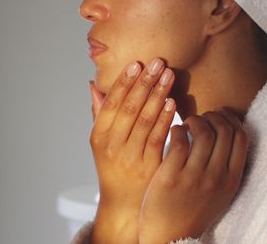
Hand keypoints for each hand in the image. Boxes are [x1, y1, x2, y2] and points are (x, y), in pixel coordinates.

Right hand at [89, 58, 176, 243]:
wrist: (124, 205)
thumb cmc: (113, 168)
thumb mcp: (101, 142)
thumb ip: (99, 113)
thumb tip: (92, 85)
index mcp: (99, 137)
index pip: (111, 104)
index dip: (124, 82)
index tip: (136, 64)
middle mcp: (112, 146)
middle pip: (129, 108)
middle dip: (144, 83)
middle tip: (157, 62)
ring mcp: (130, 157)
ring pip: (145, 120)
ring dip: (158, 95)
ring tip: (168, 75)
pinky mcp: (149, 167)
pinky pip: (158, 137)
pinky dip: (166, 118)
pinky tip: (173, 102)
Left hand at [138, 110, 248, 243]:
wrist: (171, 237)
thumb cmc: (193, 210)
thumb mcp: (220, 192)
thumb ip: (226, 167)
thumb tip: (229, 132)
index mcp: (232, 180)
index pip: (242, 138)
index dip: (231, 120)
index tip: (219, 116)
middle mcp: (216, 178)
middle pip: (224, 131)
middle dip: (212, 116)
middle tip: (201, 118)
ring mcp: (194, 177)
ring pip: (203, 133)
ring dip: (194, 120)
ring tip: (187, 123)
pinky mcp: (171, 177)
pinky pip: (179, 142)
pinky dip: (177, 129)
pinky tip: (174, 132)